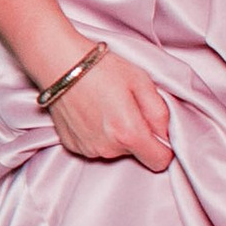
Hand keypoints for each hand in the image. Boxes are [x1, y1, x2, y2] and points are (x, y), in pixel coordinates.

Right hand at [46, 42, 172, 171]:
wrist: (59, 63)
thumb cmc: (100, 68)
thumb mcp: (141, 81)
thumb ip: (160, 112)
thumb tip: (167, 133)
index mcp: (129, 133)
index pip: (160, 161)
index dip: (164, 147)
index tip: (158, 131)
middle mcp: (108, 148)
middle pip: (136, 154)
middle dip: (138, 136)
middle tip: (128, 107)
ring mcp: (88, 149)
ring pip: (116, 150)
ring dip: (117, 135)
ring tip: (107, 107)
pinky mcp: (72, 145)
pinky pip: (96, 146)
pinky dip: (97, 133)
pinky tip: (91, 112)